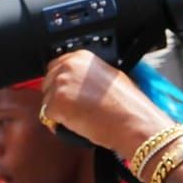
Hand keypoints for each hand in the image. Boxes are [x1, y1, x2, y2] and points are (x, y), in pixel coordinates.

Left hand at [40, 49, 165, 156]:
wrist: (135, 123)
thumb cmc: (130, 105)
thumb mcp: (111, 76)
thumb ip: (89, 74)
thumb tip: (77, 80)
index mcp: (82, 57)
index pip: (56, 66)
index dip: (62, 83)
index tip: (70, 93)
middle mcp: (68, 66)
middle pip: (48, 82)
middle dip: (58, 96)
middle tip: (78, 109)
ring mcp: (60, 85)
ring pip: (47, 100)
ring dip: (60, 111)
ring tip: (83, 117)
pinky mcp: (55, 105)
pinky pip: (48, 116)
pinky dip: (60, 124)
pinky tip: (78, 124)